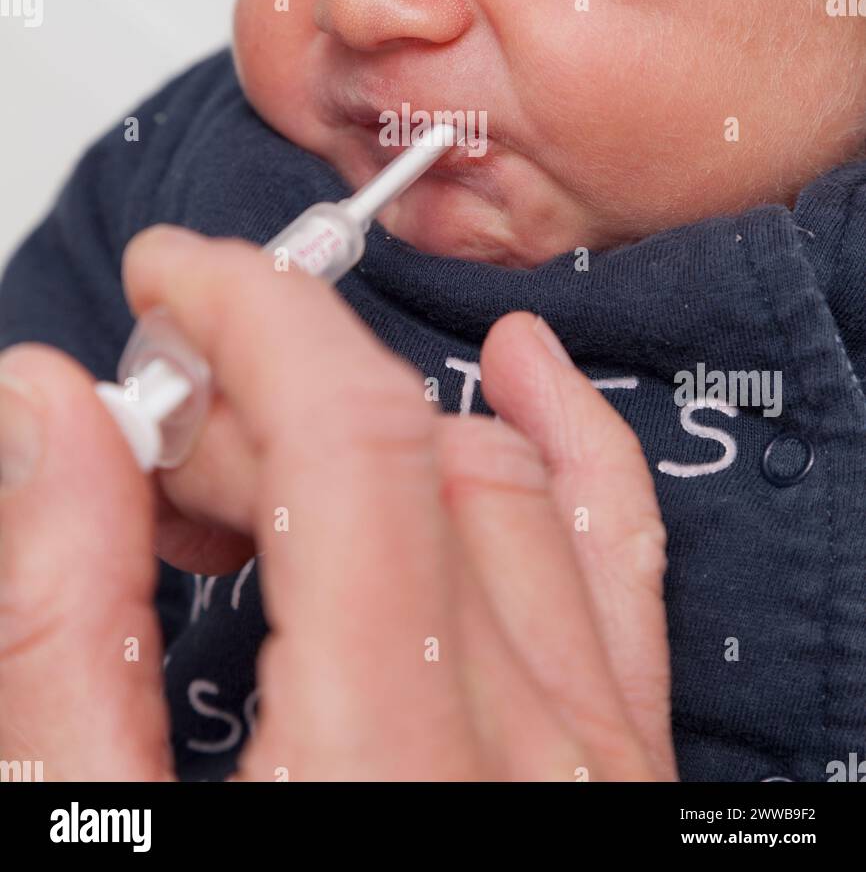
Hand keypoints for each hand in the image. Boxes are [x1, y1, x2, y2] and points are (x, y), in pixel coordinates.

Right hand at [0, 225, 674, 780]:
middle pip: (414, 451)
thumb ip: (64, 622)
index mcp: (386, 769)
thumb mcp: (88, 833)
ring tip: (257, 454)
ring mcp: (597, 758)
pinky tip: (522, 369)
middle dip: (266, 394)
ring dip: (373, 422)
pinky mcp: (623, 759)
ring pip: (506, 483)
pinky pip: (621, 549)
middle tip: (158, 429)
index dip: (252, 317)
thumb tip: (53, 412)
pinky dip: (566, 440)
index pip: (351, 435)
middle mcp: (527, 757)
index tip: (176, 282)